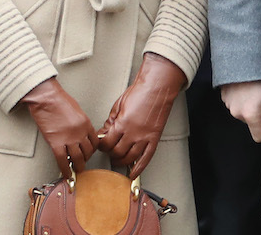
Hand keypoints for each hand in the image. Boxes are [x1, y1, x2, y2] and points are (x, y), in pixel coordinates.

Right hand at [22, 78, 98, 177]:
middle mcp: (80, 132)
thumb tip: (80, 134)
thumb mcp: (77, 111)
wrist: (47, 98)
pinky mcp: (55, 142)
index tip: (89, 153)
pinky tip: (66, 174)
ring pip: (77, 158)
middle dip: (86, 159)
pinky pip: (62, 160)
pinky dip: (65, 169)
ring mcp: (69, 138)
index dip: (92, 150)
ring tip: (77, 170)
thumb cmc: (60, 101)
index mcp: (86, 123)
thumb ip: (80, 124)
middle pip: (88, 151)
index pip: (95, 142)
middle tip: (83, 163)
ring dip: (78, 166)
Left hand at [98, 53, 185, 177]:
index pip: (106, 143)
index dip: (102, 145)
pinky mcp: (154, 137)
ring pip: (130, 157)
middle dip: (110, 153)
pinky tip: (133, 173)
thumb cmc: (140, 92)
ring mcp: (144, 136)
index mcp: (122, 124)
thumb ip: (111, 121)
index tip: (102, 144)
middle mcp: (133, 133)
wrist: (158, 87)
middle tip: (109, 150)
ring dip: (121, 161)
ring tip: (118, 159)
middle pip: (117, 152)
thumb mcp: (118, 105)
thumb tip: (105, 132)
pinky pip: (146, 157)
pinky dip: (139, 168)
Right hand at [221, 81, 260, 142]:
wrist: (244, 53)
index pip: (258, 137)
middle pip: (251, 122)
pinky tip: (247, 85)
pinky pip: (236, 102)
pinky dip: (242, 97)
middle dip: (258, 114)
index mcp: (249, 114)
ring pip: (243, 111)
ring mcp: (228, 103)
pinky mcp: (224, 94)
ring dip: (249, 104)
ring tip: (256, 88)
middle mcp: (236, 111)